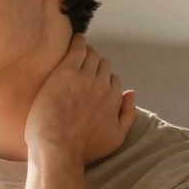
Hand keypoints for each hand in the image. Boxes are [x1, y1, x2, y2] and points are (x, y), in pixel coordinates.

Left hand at [25, 33, 136, 164]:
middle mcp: (102, 85)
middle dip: (95, 62)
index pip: (113, 79)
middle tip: (84, 62)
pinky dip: (78, 41)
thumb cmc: (84, 149)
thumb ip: (128, 115)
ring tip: (79, 50)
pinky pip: (76, 49)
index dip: (103, 78)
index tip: (93, 78)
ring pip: (91, 54)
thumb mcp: (116, 138)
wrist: (57, 149)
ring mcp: (84, 77)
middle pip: (103, 64)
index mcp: (114, 99)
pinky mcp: (65, 72)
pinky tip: (75, 38)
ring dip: (87, 50)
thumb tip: (131, 93)